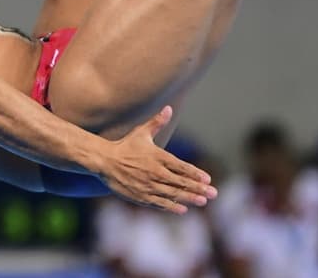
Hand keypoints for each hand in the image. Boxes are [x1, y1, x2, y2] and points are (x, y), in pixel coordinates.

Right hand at [93, 106, 216, 214]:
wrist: (104, 161)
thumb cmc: (125, 146)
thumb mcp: (141, 133)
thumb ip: (157, 122)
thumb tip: (169, 108)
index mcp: (157, 157)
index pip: (181, 167)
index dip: (195, 173)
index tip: (208, 179)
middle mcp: (155, 172)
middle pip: (180, 182)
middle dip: (198, 188)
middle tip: (213, 193)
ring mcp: (148, 185)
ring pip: (173, 194)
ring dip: (189, 198)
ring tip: (203, 201)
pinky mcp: (140, 196)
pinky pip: (159, 202)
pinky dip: (172, 207)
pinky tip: (183, 209)